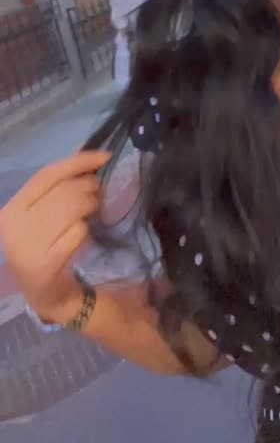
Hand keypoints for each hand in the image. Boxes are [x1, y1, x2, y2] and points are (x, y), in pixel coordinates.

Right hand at [0, 151, 109, 322]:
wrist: (43, 293)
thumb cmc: (44, 244)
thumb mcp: (45, 211)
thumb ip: (61, 182)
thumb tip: (84, 149)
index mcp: (12, 209)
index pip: (46, 175)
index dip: (77, 161)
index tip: (104, 156)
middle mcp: (14, 226)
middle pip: (63, 191)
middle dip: (88, 186)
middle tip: (98, 191)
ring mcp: (28, 247)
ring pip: (72, 209)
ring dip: (91, 205)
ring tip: (93, 208)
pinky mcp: (45, 265)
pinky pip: (77, 233)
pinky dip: (85, 230)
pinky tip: (82, 235)